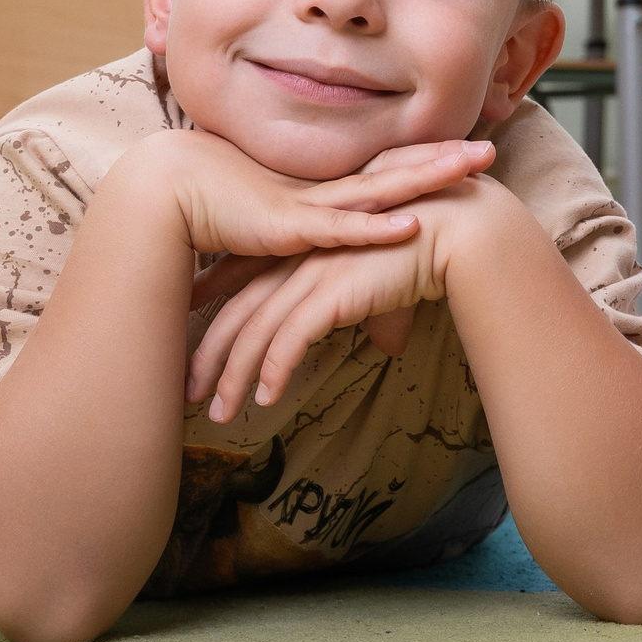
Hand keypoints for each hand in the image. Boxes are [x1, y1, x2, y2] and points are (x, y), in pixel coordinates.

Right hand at [183, 138, 498, 311]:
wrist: (162, 194)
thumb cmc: (210, 209)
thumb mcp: (268, 229)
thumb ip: (297, 240)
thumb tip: (316, 252)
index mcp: (322, 187)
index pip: (384, 168)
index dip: (424, 159)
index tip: (463, 152)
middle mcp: (323, 188)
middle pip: (396, 168)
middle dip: (443, 160)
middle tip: (490, 151)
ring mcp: (310, 204)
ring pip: (382, 189)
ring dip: (427, 178)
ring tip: (470, 168)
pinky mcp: (290, 227)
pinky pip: (342, 229)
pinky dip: (377, 228)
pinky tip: (412, 224)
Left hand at [186, 177, 514, 420]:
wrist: (454, 228)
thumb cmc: (427, 249)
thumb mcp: (387, 285)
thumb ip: (375, 313)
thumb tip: (386, 344)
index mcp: (305, 250)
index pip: (244, 282)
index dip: (212, 308)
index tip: (188, 337)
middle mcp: (298, 261)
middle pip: (237, 314)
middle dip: (208, 357)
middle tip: (188, 392)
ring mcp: (311, 275)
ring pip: (254, 334)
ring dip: (232, 378)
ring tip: (219, 414)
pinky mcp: (330, 293)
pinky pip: (288, 340)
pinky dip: (272, 371)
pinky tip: (264, 398)